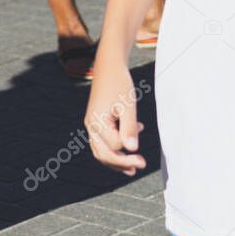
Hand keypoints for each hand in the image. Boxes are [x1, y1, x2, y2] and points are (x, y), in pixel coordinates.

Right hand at [84, 60, 145, 175]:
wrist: (109, 67)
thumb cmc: (119, 84)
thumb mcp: (128, 105)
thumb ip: (129, 128)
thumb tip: (132, 150)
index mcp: (96, 121)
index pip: (114, 145)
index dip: (129, 154)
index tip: (144, 160)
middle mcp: (90, 125)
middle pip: (102, 153)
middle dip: (120, 164)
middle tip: (140, 167)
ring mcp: (91, 124)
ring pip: (99, 150)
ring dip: (115, 161)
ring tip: (132, 168)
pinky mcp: (95, 121)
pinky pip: (101, 142)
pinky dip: (113, 150)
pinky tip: (129, 147)